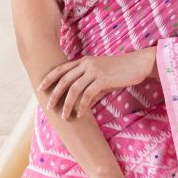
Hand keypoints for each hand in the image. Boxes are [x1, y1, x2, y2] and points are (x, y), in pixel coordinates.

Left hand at [38, 48, 156, 118]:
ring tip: (63, 116)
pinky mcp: (103, 79)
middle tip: (48, 106)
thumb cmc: (121, 71)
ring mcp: (94, 71)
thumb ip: (90, 87)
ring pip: (73, 89)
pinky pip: (88, 95)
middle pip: (64, 80)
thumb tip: (83, 104)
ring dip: (66, 104)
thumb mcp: (102, 76)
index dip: (49, 78)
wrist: (138, 64)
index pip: (61, 69)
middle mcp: (86, 64)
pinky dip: (82, 106)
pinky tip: (80, 115)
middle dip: (54, 94)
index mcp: (83, 61)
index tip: (40, 88)